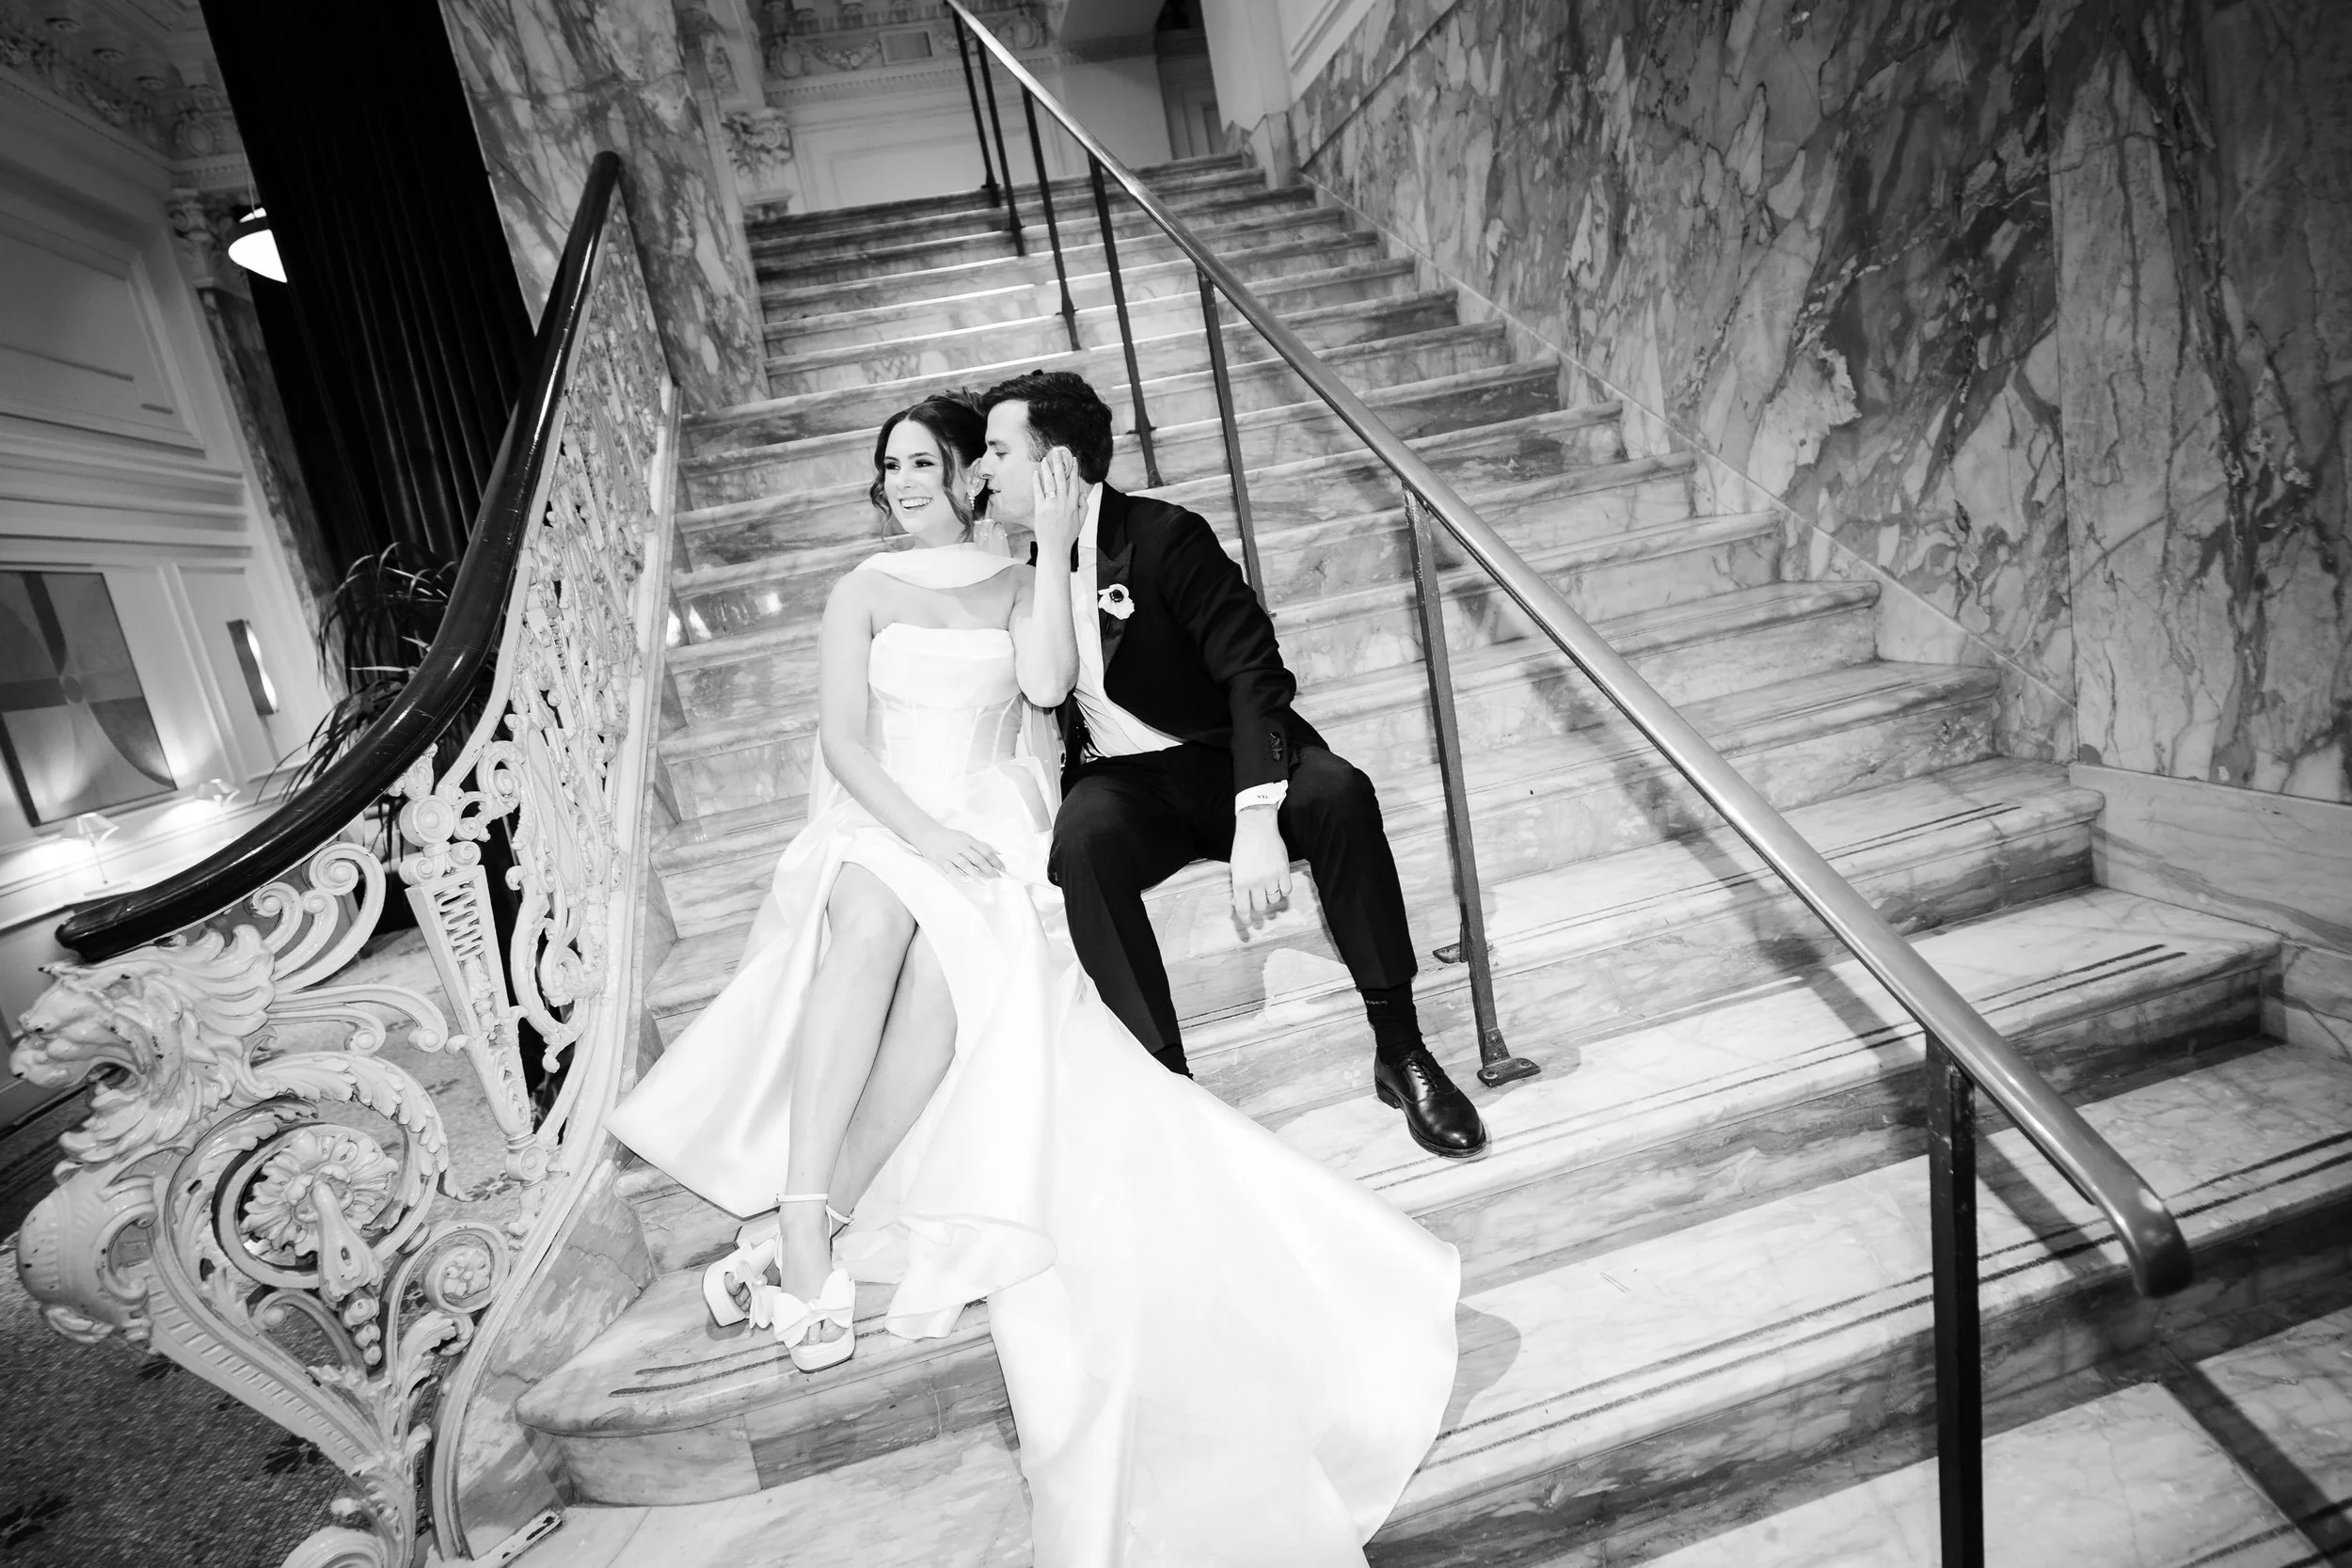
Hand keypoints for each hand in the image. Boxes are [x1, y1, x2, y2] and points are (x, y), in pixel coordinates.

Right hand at [914, 825, 1003, 879]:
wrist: (927, 833)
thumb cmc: (949, 837)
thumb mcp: (965, 837)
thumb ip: (980, 845)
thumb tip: (998, 852)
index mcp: (969, 840)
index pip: (985, 850)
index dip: (995, 860)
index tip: (1003, 870)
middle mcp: (961, 846)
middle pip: (978, 858)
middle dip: (988, 869)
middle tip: (996, 879)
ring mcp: (950, 853)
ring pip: (965, 864)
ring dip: (976, 874)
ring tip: (984, 882)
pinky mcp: (940, 860)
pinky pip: (950, 868)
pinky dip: (958, 875)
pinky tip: (965, 881)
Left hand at [1030, 447, 1084, 561]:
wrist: (1055, 548)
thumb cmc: (1068, 536)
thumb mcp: (1081, 521)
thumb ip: (1083, 505)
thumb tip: (1082, 492)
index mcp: (1074, 504)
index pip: (1074, 483)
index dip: (1074, 470)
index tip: (1073, 460)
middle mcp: (1063, 502)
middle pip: (1062, 478)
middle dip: (1060, 463)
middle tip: (1057, 452)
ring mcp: (1051, 505)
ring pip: (1050, 482)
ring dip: (1047, 469)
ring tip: (1045, 459)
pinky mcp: (1040, 509)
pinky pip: (1038, 492)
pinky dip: (1037, 482)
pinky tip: (1036, 473)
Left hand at [1228, 808, 1291, 928]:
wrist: (1256, 828)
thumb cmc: (1243, 847)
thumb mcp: (1235, 867)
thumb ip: (1238, 886)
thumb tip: (1238, 903)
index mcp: (1240, 882)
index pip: (1243, 909)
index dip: (1246, 919)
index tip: (1249, 924)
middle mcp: (1255, 882)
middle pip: (1260, 907)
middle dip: (1259, 907)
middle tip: (1260, 902)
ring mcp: (1271, 877)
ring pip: (1274, 900)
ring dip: (1271, 897)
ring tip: (1268, 887)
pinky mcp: (1284, 870)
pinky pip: (1286, 890)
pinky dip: (1283, 890)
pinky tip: (1279, 883)